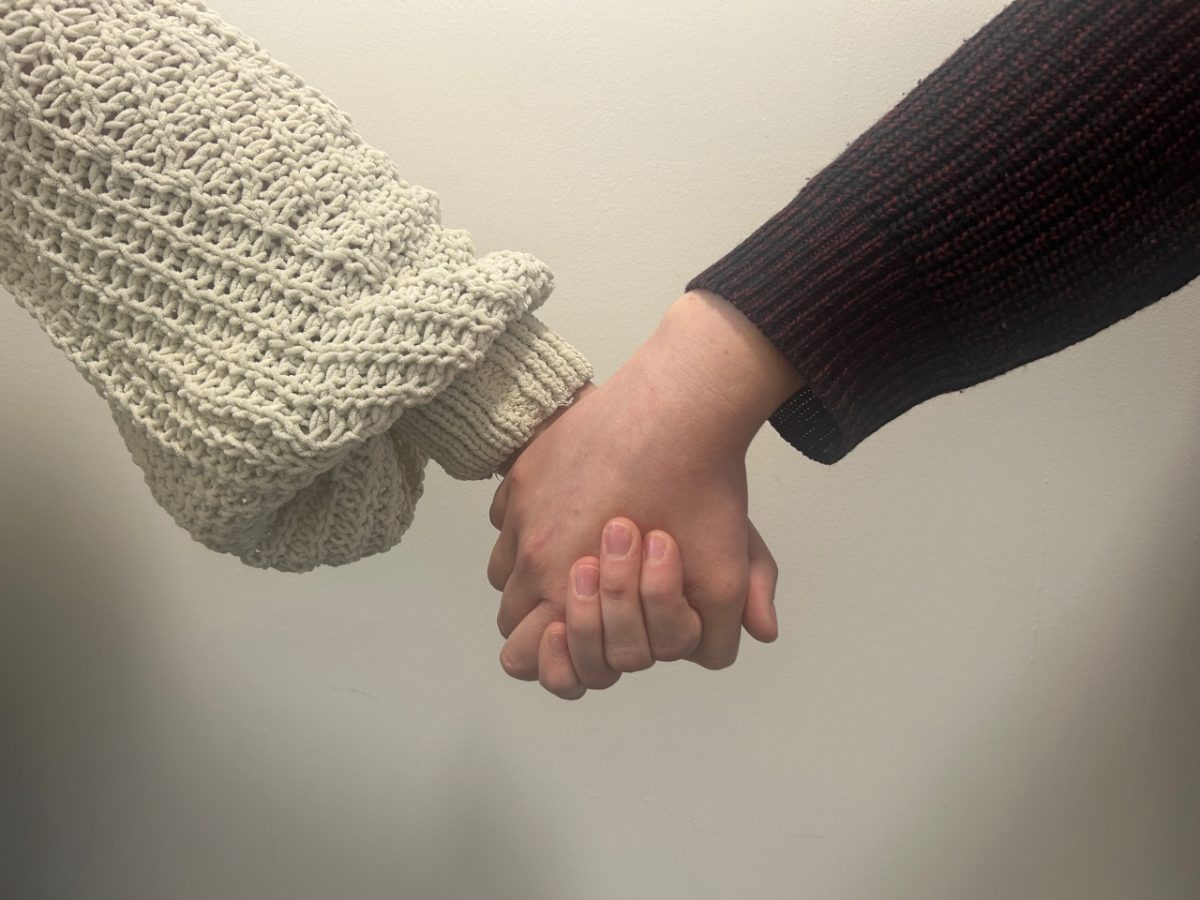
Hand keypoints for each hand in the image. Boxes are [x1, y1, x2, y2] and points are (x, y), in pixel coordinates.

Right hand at [489, 290, 802, 682]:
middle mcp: (530, 555)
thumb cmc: (695, 493)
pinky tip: (575, 508)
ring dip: (536, 568)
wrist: (679, 405)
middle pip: (510, 613)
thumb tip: (731, 649)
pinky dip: (531, 521)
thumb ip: (719, 636)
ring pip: (506, 564)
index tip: (583, 633)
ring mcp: (520, 508)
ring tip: (584, 550)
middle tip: (591, 595)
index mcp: (566, 592)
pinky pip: (507, 516)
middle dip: (546, 613)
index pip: (522, 658)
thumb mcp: (724, 576)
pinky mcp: (523, 469)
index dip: (552, 656)